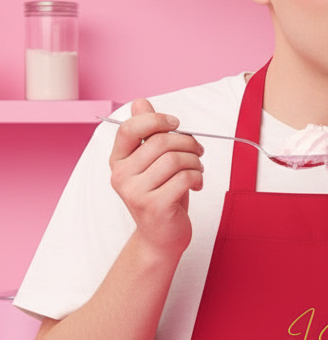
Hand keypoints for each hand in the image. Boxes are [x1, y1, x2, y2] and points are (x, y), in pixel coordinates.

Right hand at [108, 99, 204, 257]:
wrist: (161, 237)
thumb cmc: (161, 196)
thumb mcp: (153, 164)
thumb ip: (146, 134)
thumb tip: (140, 102)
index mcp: (118, 160)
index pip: (129, 128)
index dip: (156, 120)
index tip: (176, 123)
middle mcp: (121, 175)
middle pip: (160, 142)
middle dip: (187, 143)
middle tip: (198, 152)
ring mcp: (135, 192)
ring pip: (174, 160)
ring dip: (195, 162)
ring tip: (198, 170)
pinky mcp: (154, 206)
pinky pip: (184, 178)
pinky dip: (197, 177)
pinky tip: (196, 184)